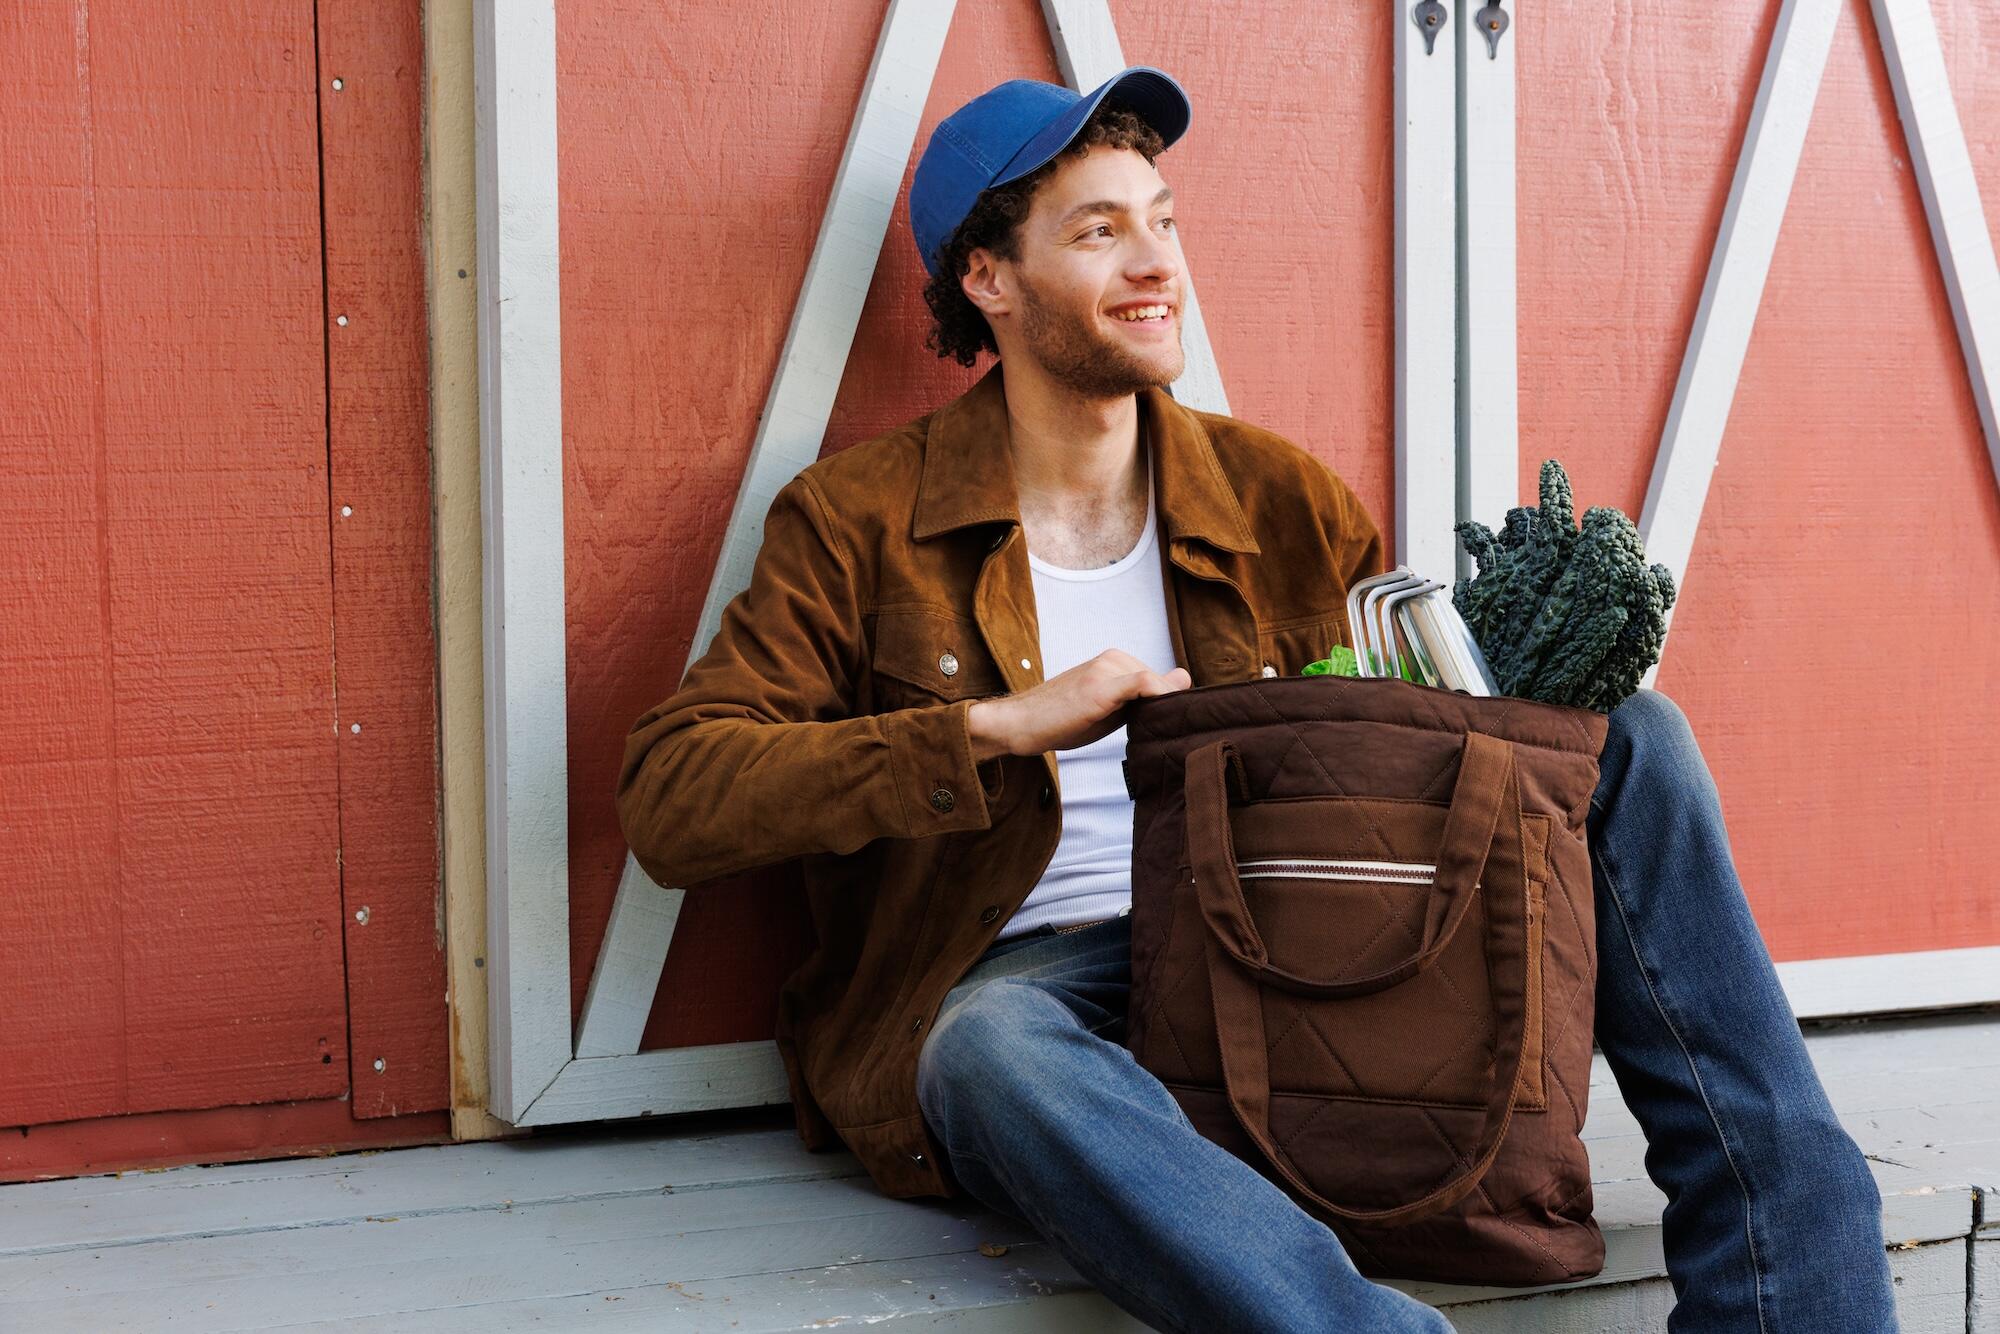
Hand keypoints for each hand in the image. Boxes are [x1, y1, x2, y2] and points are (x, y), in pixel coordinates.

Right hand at [967, 650, 1191, 760]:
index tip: (1172, 726)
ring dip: (1165, 706)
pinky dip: (1161, 696)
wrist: (1020, 723)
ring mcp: (1104, 670)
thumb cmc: (1062, 719)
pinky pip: (1142, 682)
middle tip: (1167, 735)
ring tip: (1161, 733)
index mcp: (1114, 661)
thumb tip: (1185, 677)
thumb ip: (1144, 694)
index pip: (1159, 680)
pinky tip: (1163, 715)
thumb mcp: (1109, 707)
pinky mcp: (1098, 688)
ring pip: (1156, 683)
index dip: (1170, 704)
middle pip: (1161, 682)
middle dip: (1169, 707)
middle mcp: (1112, 659)